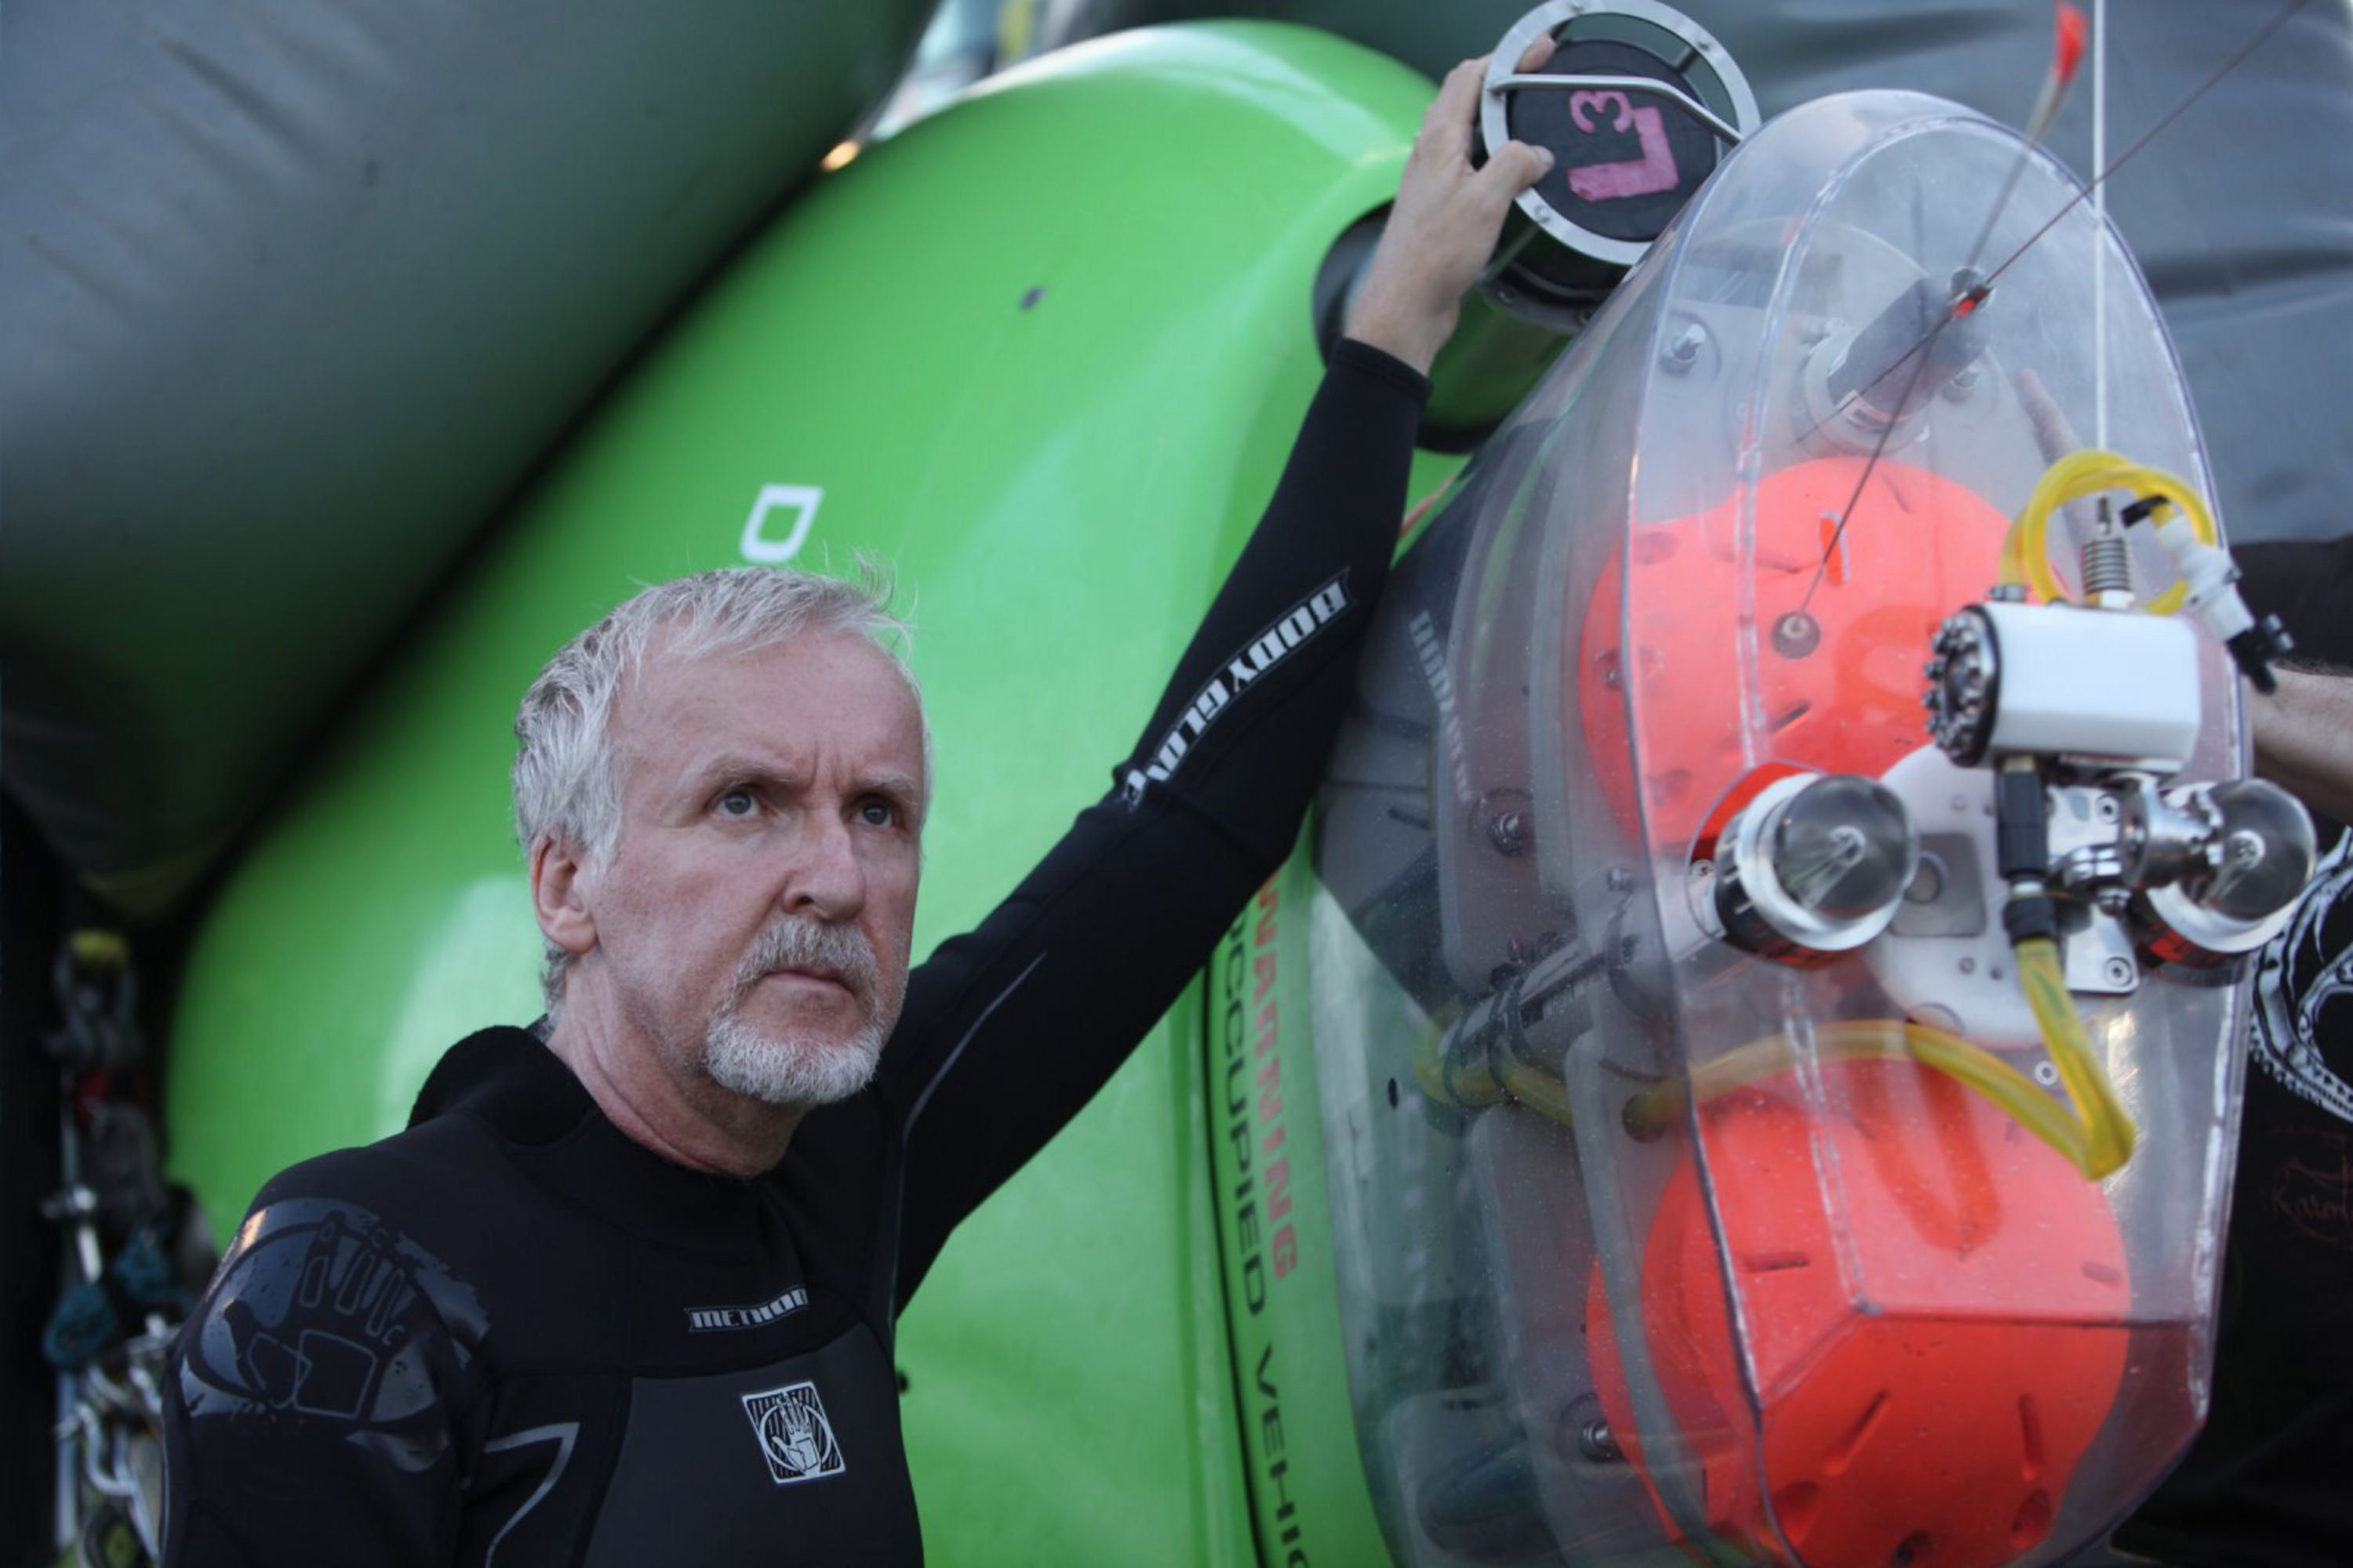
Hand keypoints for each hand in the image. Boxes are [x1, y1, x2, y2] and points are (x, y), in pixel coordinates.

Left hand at [1344, 40, 1556, 375]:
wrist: (1405, 304)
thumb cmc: (1435, 255)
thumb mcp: (1486, 201)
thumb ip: (1514, 164)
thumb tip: (1536, 153)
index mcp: (1439, 141)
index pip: (1470, 78)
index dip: (1506, 59)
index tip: (1539, 53)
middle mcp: (1430, 154)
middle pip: (1464, 98)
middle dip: (1501, 81)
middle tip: (1537, 77)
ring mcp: (1432, 179)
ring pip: (1465, 132)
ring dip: (1496, 119)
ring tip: (1530, 119)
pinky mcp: (1438, 205)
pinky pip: (1468, 165)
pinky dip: (1492, 154)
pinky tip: (1512, 172)